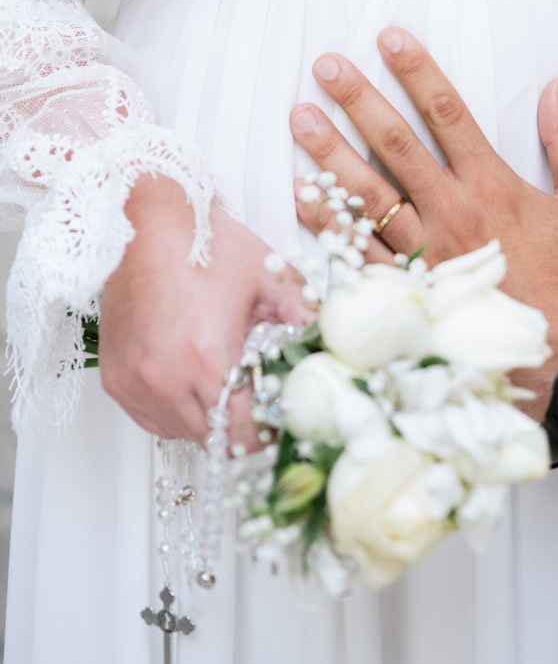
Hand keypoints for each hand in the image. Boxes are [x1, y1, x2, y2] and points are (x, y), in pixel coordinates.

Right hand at [98, 174, 311, 449]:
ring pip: (184, 434)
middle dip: (244, 428)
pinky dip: (179, 411)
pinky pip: (155, 419)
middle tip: (260, 401)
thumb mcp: (269, 276)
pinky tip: (194, 377)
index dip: (269, 433)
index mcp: (207, 357)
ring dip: (211, 420)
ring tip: (226, 380)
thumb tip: (334, 347)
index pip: (243, 434)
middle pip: (216, 442)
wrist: (143, 222)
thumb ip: (307, 317)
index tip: (282, 418)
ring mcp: (136, 384)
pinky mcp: (116, 381)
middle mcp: (165, 379)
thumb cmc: (205, 244)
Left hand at [290, 29, 557, 414]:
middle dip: (359, 100)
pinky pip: (358, 254)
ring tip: (300, 117)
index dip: (418, 71)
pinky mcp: (409, 293)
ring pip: (368, 194)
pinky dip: (329, 225)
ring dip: (331, 153)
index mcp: (494, 186)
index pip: (448, 113)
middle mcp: (453, 213)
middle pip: (396, 144)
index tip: (389, 38)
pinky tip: (303, 197)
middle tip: (325, 66)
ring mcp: (425, 255)